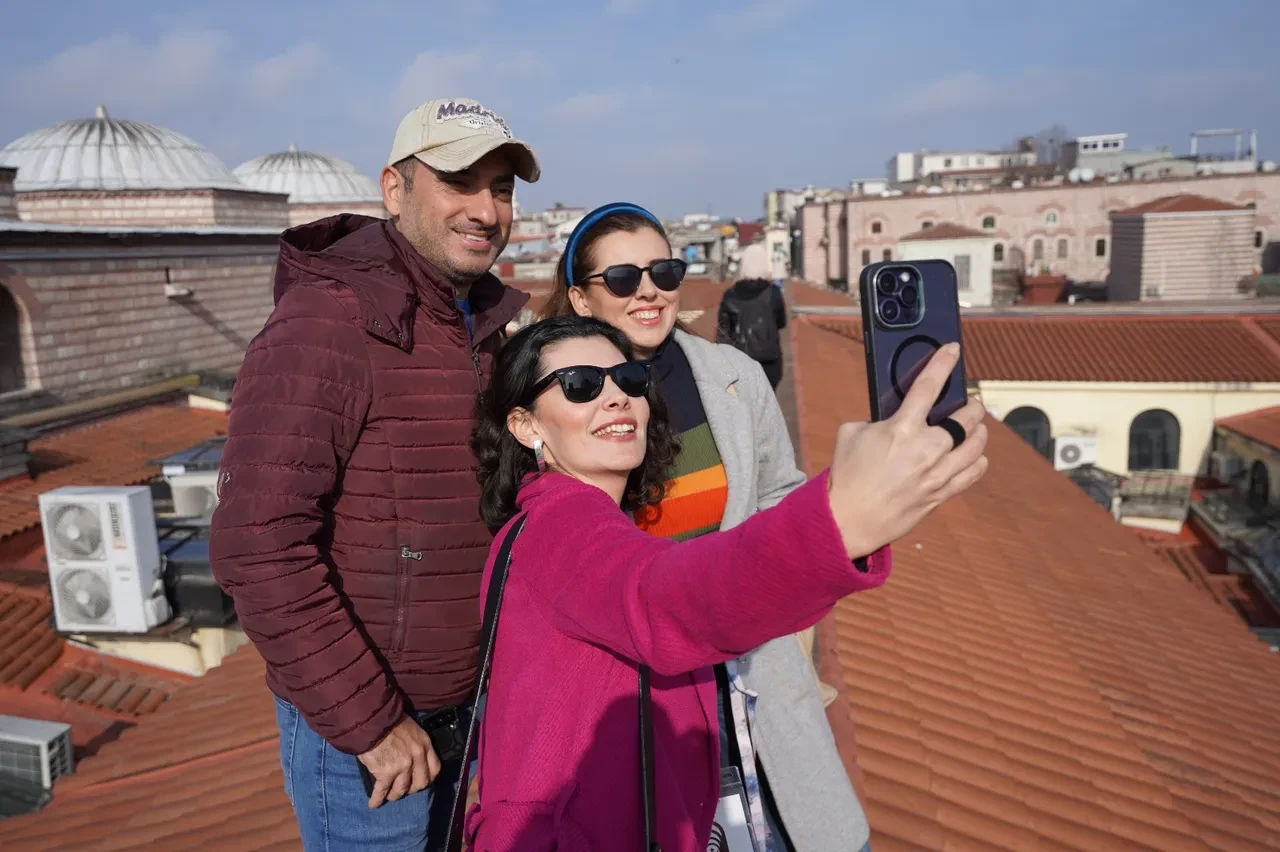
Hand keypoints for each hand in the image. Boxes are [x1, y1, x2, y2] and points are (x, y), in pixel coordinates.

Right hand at [357, 716, 440, 808]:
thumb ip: (415, 744)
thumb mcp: (411, 728)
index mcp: (425, 744)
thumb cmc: (389, 720)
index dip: (427, 778)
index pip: (434, 769)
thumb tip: (411, 756)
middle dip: (411, 789)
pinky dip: (377, 799)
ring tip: (388, 795)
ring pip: (401, 790)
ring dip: (394, 795)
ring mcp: (402, 766)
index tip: (420, 781)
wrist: (372, 720)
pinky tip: (373, 803)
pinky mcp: (386, 773)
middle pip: (420, 783)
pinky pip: (382, 791)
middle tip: (404, 789)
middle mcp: (417, 757)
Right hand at [827, 343, 987, 557]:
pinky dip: (977, 460)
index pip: (929, 385)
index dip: (944, 363)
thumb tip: (894, 417)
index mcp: (901, 428)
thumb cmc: (846, 475)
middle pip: (967, 417)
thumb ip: (877, 419)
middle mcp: (926, 449)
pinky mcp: (941, 494)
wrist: (848, 519)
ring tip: (975, 427)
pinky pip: (973, 472)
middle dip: (971, 405)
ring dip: (979, 431)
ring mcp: (937, 473)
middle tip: (969, 403)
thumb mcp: (851, 433)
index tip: (953, 349)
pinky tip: (974, 456)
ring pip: (977, 445)